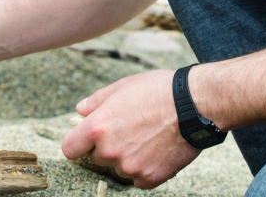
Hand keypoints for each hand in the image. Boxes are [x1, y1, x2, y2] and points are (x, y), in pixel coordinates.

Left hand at [61, 70, 200, 188]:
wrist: (195, 105)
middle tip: (129, 130)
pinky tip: (157, 149)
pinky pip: (139, 178)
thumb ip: (96, 101)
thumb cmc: (158, 90)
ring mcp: (130, 167)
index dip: (78, 143)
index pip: (70, 148)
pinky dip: (145, 168)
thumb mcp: (122, 86)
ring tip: (148, 137)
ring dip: (128, 158)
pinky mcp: (150, 178)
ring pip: (120, 168)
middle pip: (97, 158)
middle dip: (107, 147)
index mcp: (98, 127)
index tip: (86, 140)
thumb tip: (80, 111)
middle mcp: (110, 151)